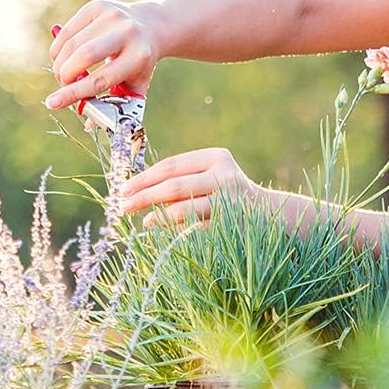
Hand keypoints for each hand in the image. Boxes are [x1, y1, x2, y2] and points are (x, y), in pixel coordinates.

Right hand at [47, 0, 165, 110]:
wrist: (152, 27)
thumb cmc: (139, 63)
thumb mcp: (135, 84)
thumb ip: (114, 106)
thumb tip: (89, 125)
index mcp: (139, 56)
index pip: (101, 79)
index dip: (74, 93)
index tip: (52, 103)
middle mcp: (127, 33)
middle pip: (84, 56)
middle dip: (66, 75)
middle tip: (64, 85)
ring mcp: (111, 16)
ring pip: (71, 44)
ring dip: (60, 63)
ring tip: (66, 73)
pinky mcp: (97, 7)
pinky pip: (67, 31)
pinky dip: (59, 48)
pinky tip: (64, 57)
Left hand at [119, 148, 257, 228]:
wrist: (265, 212)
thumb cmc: (225, 191)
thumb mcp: (208, 174)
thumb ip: (179, 177)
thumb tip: (135, 190)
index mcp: (216, 158)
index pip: (172, 166)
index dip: (144, 178)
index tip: (124, 188)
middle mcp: (225, 177)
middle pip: (174, 186)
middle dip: (144, 197)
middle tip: (123, 206)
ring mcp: (229, 202)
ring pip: (183, 210)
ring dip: (158, 217)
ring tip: (144, 221)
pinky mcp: (229, 225)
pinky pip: (193, 229)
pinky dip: (175, 231)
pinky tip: (164, 231)